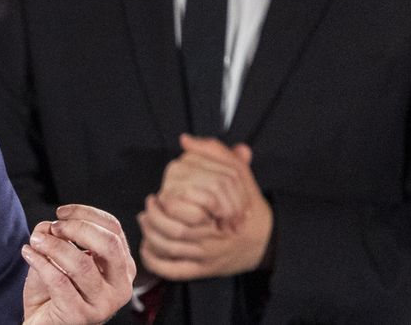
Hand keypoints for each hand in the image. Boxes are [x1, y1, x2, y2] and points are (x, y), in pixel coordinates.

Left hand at [22, 204, 135, 324]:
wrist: (43, 322)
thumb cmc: (55, 288)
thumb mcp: (61, 254)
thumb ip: (59, 235)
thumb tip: (49, 225)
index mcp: (122, 267)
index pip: (113, 229)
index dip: (86, 214)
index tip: (61, 212)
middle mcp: (120, 287)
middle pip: (108, 244)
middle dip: (77, 228)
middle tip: (54, 228)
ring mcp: (103, 305)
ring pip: (82, 264)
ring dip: (53, 246)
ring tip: (35, 240)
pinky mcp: (80, 317)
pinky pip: (60, 281)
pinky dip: (40, 262)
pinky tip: (29, 254)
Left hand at [138, 135, 271, 280]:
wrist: (266, 240)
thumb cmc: (247, 204)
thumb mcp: (238, 173)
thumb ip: (214, 152)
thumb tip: (186, 140)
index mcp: (219, 214)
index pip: (188, 213)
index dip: (168, 204)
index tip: (158, 195)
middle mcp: (212, 237)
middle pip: (176, 232)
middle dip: (155, 220)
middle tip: (147, 208)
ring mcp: (207, 256)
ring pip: (172, 250)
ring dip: (151, 237)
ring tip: (144, 222)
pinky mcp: (202, 270)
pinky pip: (174, 271)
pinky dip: (156, 262)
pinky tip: (146, 248)